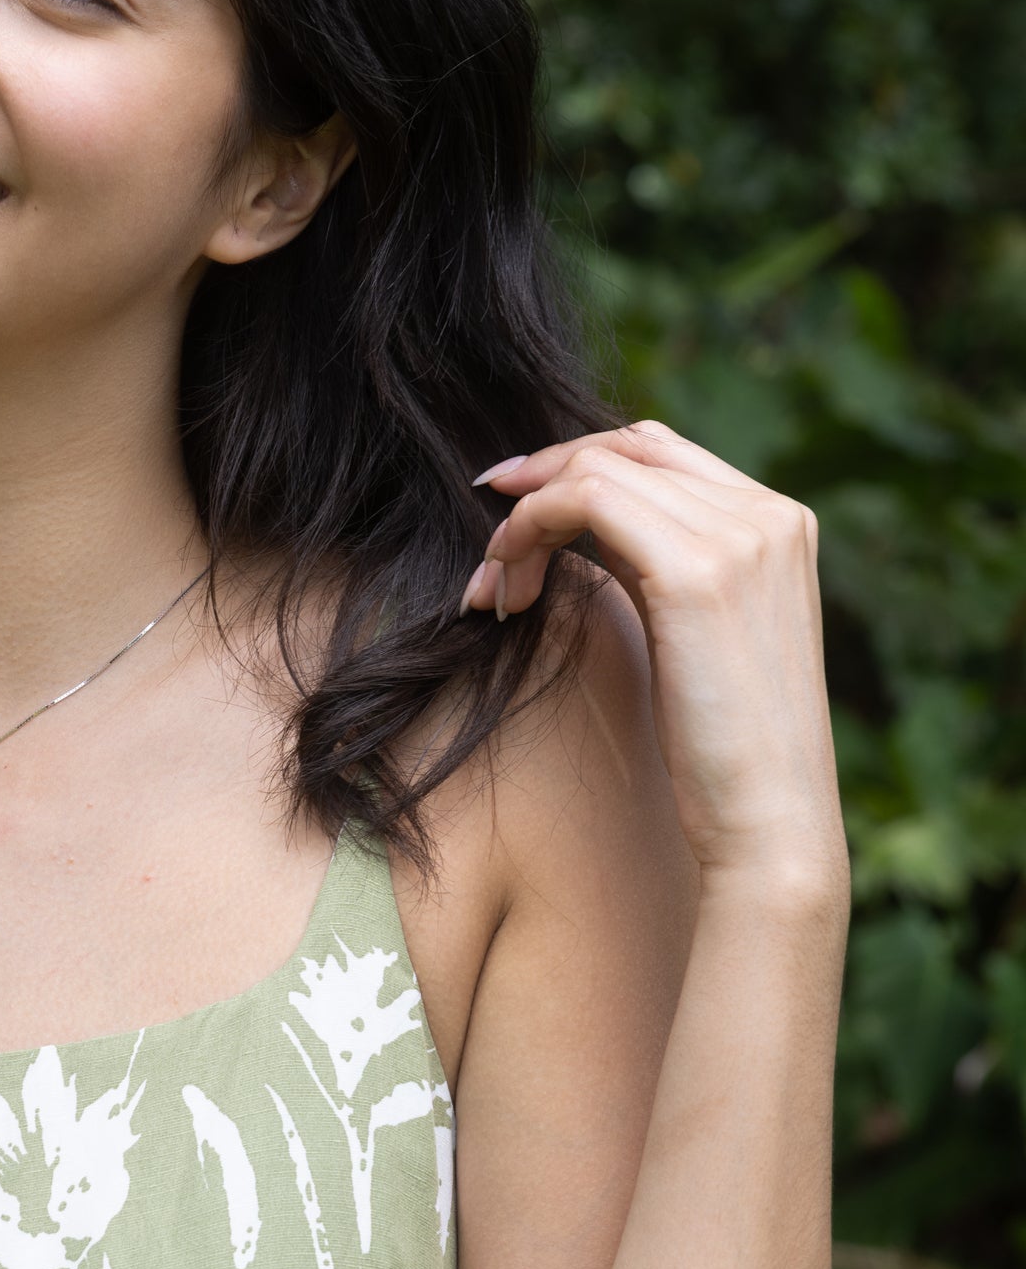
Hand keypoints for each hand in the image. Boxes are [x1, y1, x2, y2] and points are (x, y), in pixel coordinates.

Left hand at [462, 420, 847, 895]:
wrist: (767, 820)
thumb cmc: (721, 745)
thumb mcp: (694, 631)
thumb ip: (657, 563)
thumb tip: (580, 521)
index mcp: (778, 522)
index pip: (658, 451)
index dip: (572, 465)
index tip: (510, 505)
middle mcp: (768, 514)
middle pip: (622, 448)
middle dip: (538, 485)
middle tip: (489, 548)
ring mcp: (740, 535)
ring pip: (592, 471)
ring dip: (520, 523)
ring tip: (494, 591)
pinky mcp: (697, 569)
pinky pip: (582, 501)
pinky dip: (527, 530)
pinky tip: (507, 591)